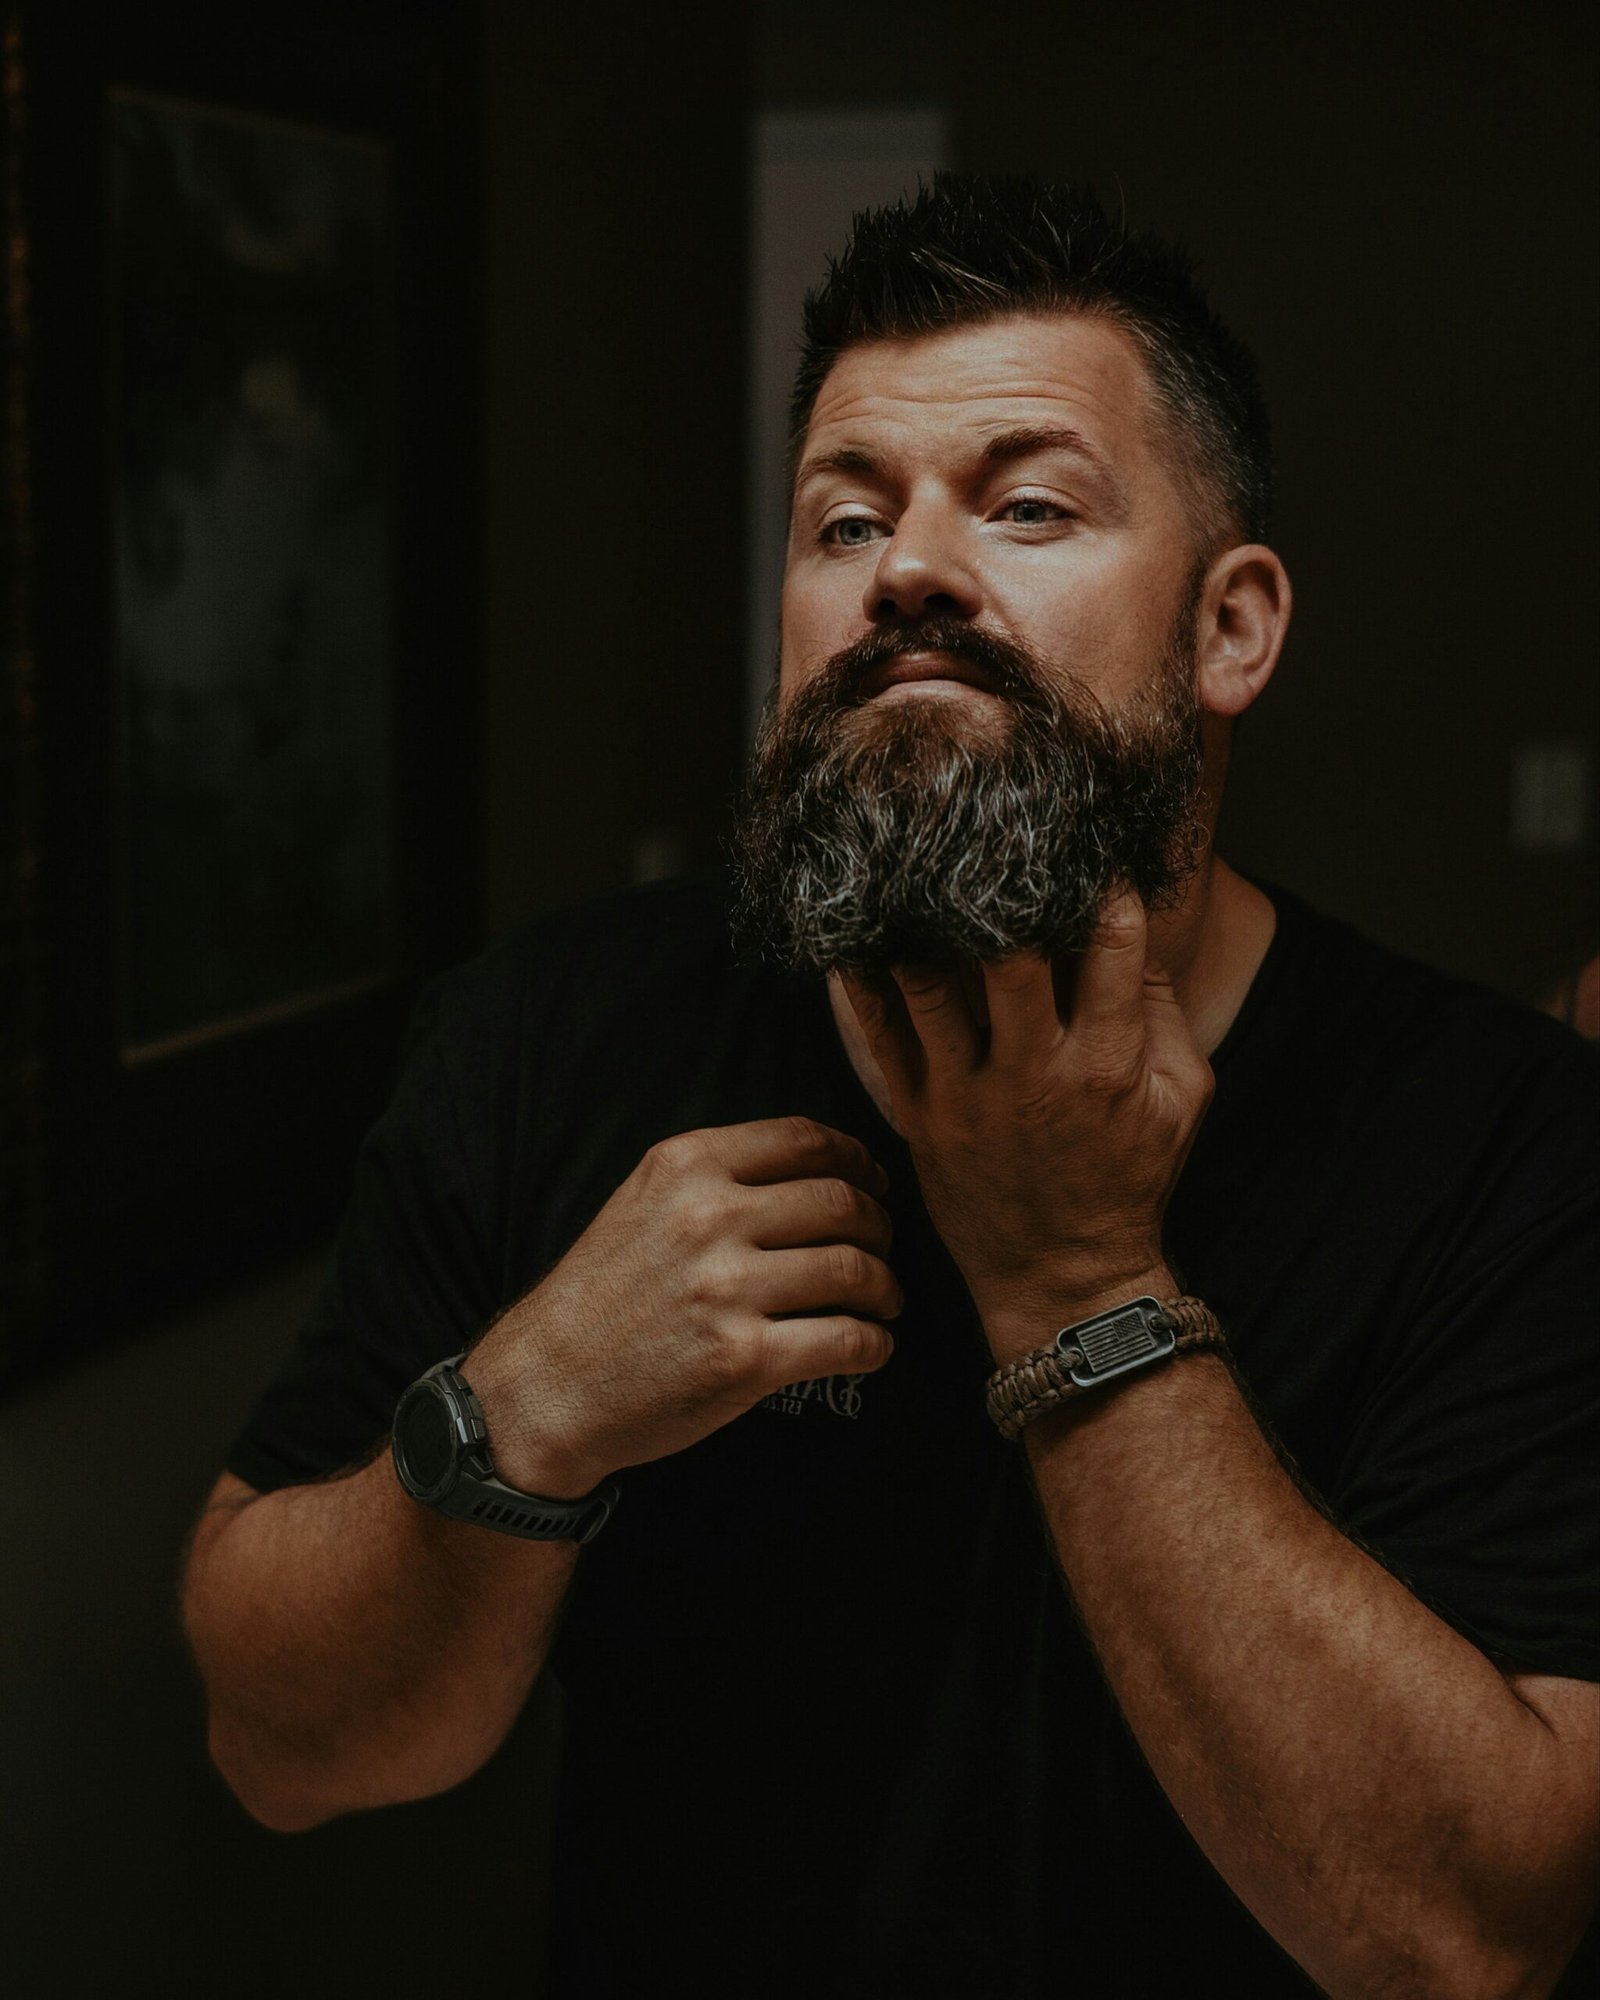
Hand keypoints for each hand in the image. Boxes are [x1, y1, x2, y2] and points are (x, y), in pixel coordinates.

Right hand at [461, 1118, 899, 1495]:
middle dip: (880, 1228)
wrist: (546, 1387)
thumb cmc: (601, 1296)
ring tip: (882, 1303)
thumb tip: (822, 1172)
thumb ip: (718, 1177)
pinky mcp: (744, 1358)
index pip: (805, 1140)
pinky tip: (868, 1348)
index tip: (877, 1183)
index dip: (859, 1160)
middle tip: (882, 1251)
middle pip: (843, 1203)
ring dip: (885, 1289)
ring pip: (856, 1270)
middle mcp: (708, 1217)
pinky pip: (849, 1340)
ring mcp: (727, 1289)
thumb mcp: (642, 1203)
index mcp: (687, 1166)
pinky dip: (874, 1345)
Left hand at [840, 892, 1211, 1363]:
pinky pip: (879, 1032)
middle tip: (984, 840)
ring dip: (918, 921)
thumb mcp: (1181, 1100)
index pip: (1110, 951)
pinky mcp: (919, 1113)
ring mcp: (968, 1095)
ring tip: (910, 865)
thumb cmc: (1128, 1180)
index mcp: (1107, 1065)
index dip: (1100, 891)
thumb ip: (1164, 1013)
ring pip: (930, 986)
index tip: (1085, 855)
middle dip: (999, 893)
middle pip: (1009, 958)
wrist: (1061, 1277)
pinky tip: (855, 930)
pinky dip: (863, 978)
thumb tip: (1135, 927)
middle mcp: (1034, 1075)